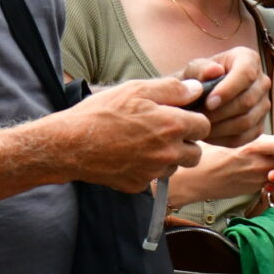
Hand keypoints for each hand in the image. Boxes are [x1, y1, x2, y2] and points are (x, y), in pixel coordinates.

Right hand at [56, 77, 211, 189]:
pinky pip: (153, 178)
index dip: (193, 120)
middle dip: (186, 144)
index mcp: (172, 125)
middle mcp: (168, 152)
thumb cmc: (102, 112)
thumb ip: (172, 89)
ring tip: (144, 143)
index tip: (180, 117)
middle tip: (165, 133)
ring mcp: (153, 171)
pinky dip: (147, 169)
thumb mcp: (136, 89)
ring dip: (168, 157)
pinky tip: (130, 156)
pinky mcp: (138, 184)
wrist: (70, 144)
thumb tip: (196, 89)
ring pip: (175, 167)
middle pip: (196, 153)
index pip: (204, 126)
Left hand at [186, 48, 271, 145]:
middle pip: (247, 101)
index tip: (208, 103)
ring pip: (246, 121)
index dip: (228, 90)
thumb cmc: (195, 80)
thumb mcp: (192, 71)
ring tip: (199, 126)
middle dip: (220, 112)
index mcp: (248, 59)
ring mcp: (263, 105)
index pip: (246, 74)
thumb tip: (215, 71)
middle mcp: (261, 81)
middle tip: (197, 118)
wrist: (197, 98)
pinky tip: (207, 134)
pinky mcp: (258, 126)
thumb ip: (200, 69)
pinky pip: (244, 137)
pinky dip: (223, 139)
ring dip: (220, 127)